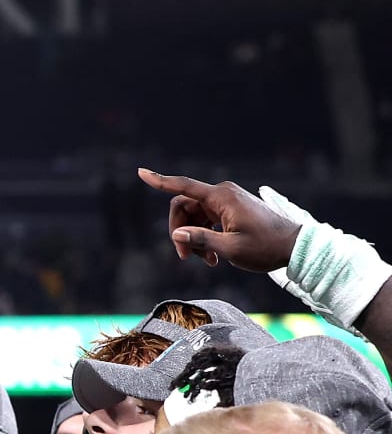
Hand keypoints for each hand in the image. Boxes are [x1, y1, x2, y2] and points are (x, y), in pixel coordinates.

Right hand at [137, 168, 299, 271]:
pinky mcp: (230, 210)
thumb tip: (176, 235)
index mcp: (222, 197)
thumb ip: (200, 240)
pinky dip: (203, 237)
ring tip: (206, 261)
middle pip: (183, 207)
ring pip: (193, 217)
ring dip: (192, 238)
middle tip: (185, 257)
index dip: (160, 181)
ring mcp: (226, 201)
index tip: (140, 173)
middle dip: (179, 231)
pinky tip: (211, 256)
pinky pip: (205, 220)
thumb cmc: (264, 247)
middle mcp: (222, 194)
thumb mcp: (230, 248)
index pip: (183, 187)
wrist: (292, 247)